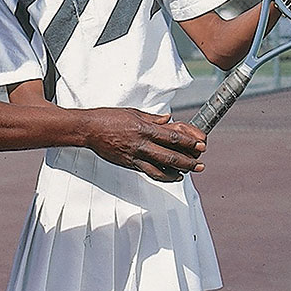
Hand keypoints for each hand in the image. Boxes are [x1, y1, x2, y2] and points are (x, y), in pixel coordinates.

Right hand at [86, 109, 206, 181]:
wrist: (89, 129)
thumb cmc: (109, 118)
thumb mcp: (133, 113)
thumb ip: (152, 118)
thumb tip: (168, 119)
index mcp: (144, 128)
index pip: (171, 137)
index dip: (188, 142)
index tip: (200, 145)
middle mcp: (141, 143)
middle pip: (170, 155)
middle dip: (187, 161)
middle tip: (200, 164)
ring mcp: (135, 155)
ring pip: (160, 168)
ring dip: (177, 172)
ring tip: (188, 173)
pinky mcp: (129, 163)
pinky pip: (149, 172)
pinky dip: (162, 176)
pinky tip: (172, 177)